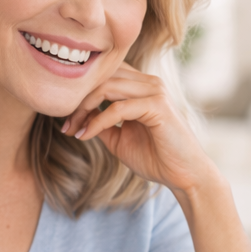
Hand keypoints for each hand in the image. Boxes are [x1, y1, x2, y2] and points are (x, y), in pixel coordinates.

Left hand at [61, 63, 221, 195]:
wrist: (184, 177)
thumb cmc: (156, 158)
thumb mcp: (119, 138)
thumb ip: (100, 122)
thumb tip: (76, 114)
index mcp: (142, 86)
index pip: (104, 74)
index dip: (81, 93)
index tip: (66, 121)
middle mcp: (149, 83)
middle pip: (102, 77)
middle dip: (77, 101)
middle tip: (66, 126)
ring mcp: (155, 92)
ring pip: (106, 87)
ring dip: (84, 109)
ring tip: (73, 130)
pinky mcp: (158, 106)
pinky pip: (118, 108)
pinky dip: (98, 122)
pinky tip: (86, 136)